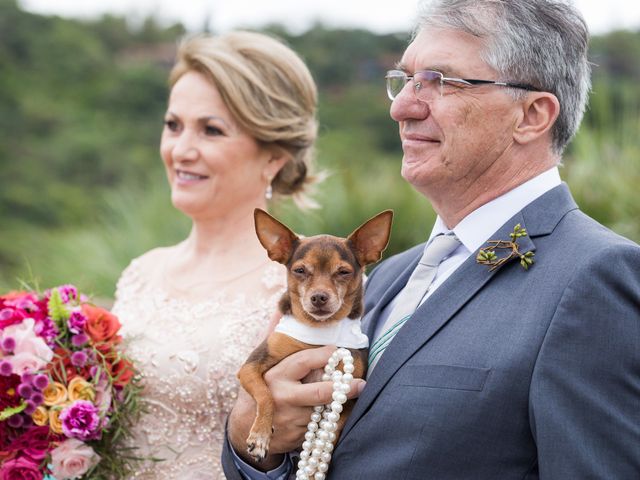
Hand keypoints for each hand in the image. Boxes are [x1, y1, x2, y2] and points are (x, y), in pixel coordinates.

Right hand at [228, 345, 365, 469]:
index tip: (340, 351)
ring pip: (325, 411)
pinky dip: (334, 422)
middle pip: (319, 392)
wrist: (245, 428)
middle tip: (361, 384)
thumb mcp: (263, 365)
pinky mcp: (297, 437)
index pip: (305, 361)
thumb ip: (274, 339)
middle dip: (343, 388)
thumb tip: (279, 309)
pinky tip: (335, 415)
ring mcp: (290, 419)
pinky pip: (324, 429)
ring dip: (338, 405)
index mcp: (276, 375)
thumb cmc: (264, 389)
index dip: (325, 355)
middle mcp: (283, 397)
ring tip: (350, 397)